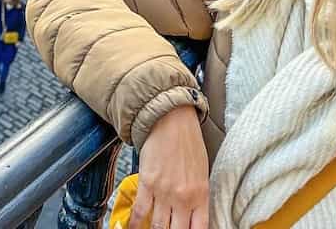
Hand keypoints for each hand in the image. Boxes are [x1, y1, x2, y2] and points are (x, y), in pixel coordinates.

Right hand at [130, 105, 209, 228]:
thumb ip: (198, 195)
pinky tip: (133, 228)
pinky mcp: (147, 183)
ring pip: (158, 227)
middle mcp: (183, 197)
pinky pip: (140, 211)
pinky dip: (135, 224)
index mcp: (200, 194)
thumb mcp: (202, 170)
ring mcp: (164, 192)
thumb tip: (192, 214)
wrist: (171, 117)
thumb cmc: (188, 140)